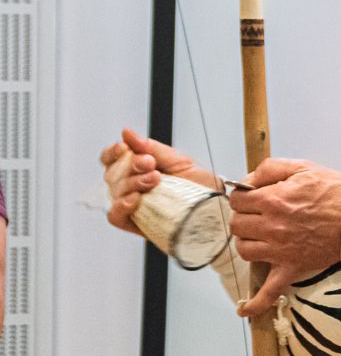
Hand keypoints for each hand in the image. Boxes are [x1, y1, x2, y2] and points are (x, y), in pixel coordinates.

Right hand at [100, 128, 216, 233]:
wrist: (213, 206)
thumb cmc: (196, 184)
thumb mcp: (177, 160)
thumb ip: (150, 147)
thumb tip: (127, 133)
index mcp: (136, 168)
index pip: (111, 158)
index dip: (112, 152)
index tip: (124, 148)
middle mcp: (130, 185)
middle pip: (112, 174)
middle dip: (131, 165)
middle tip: (151, 164)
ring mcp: (131, 205)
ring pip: (115, 192)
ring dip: (133, 182)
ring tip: (156, 179)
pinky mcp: (135, 223)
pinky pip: (115, 216)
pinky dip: (122, 206)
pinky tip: (136, 198)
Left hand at [226, 158, 340, 315]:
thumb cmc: (336, 192)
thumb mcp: (304, 167)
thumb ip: (271, 168)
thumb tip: (247, 179)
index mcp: (273, 200)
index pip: (238, 200)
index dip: (243, 197)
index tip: (254, 198)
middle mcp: (271, 226)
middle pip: (237, 225)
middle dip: (245, 217)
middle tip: (259, 215)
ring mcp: (280, 250)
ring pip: (245, 250)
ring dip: (248, 243)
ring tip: (259, 238)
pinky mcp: (292, 268)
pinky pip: (270, 291)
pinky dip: (255, 303)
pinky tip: (244, 310)